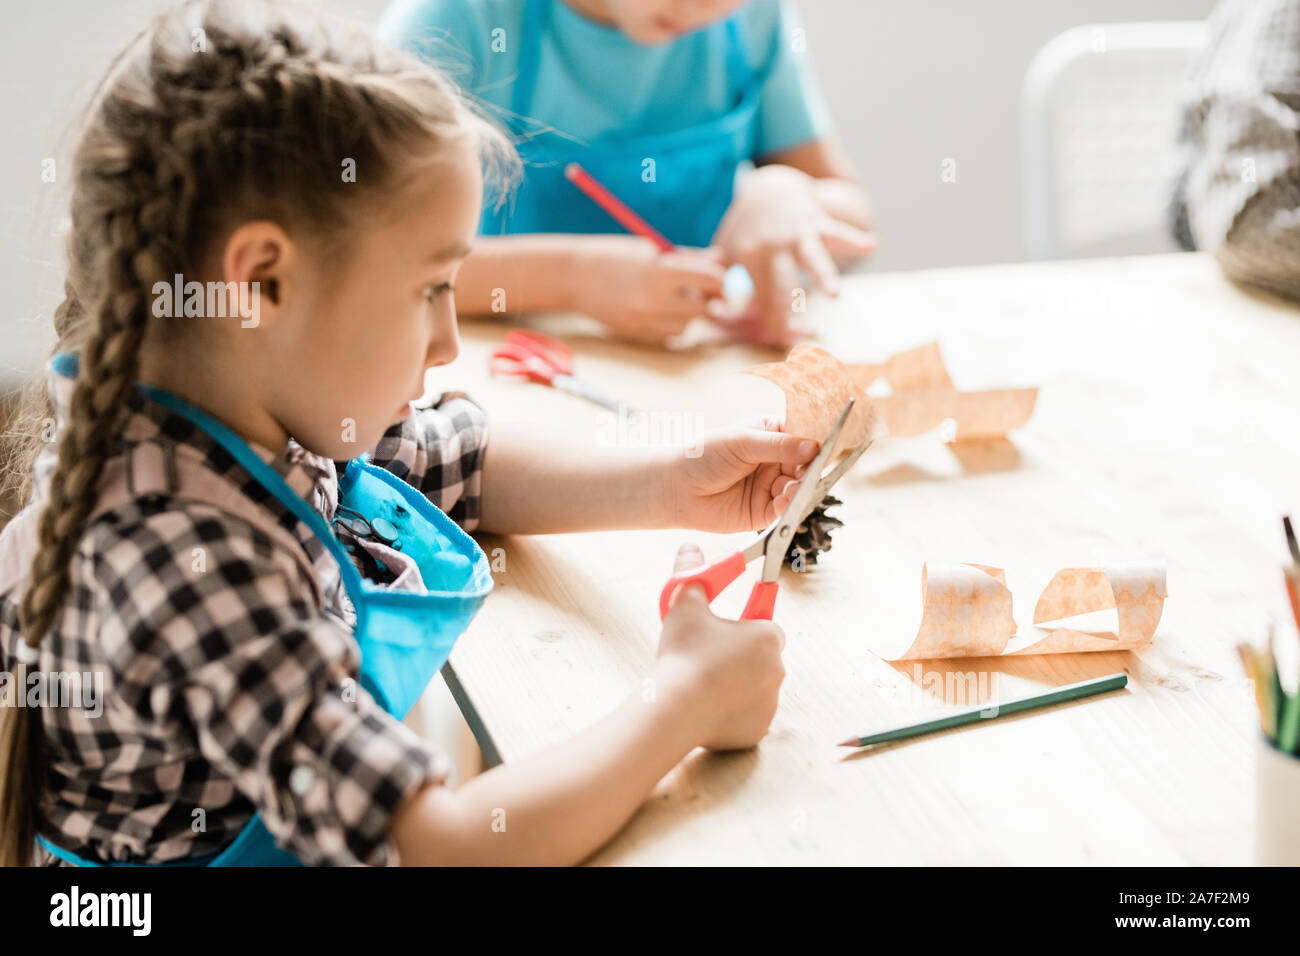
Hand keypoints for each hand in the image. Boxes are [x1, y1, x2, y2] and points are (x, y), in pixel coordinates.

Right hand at [570, 235, 726, 343]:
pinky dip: (670, 324)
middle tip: (700, 288)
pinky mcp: (636, 335)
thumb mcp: (652, 250)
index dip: (722, 280)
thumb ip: (689, 257)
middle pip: (703, 308)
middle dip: (706, 299)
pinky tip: (655, 309)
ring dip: (687, 313)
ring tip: (670, 296)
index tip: (723, 278)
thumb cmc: (616, 255)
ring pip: (687, 326)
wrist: (574, 276)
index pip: (710, 280)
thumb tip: (723, 262)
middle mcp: (653, 300)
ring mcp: (644, 321)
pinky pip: (668, 336)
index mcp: (660, 271)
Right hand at [655, 542, 785, 750]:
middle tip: (709, 654)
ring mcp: (769, 703)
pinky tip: (708, 706)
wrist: (674, 710)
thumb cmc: (683, 656)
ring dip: (737, 682)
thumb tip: (690, 548)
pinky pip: (748, 714)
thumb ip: (691, 573)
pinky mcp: (757, 729)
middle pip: (761, 656)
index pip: (766, 623)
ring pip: (755, 685)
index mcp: (767, 636)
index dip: (746, 623)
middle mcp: (777, 669)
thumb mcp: (684, 605)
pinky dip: (732, 711)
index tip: (731, 627)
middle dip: (740, 654)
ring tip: (705, 681)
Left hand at [666, 419, 818, 532]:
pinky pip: (785, 508)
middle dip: (810, 470)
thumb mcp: (742, 442)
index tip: (824, 448)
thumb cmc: (703, 456)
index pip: (802, 437)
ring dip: (801, 489)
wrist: (676, 487)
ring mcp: (770, 486)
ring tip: (793, 487)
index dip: (814, 443)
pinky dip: (789, 505)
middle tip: (810, 471)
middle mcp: (774, 460)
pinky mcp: (763, 511)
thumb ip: (779, 445)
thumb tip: (813, 447)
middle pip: (805, 466)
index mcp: (771, 435)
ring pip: (799, 488)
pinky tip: (785, 499)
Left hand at [710, 165, 876, 346]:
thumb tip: (714, 314)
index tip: (766, 341)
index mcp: (744, 257)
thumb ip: (724, 285)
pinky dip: (855, 238)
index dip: (759, 320)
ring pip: (810, 257)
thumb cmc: (748, 233)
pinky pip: (838, 232)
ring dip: (823, 275)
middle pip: (779, 286)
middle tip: (788, 337)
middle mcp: (770, 246)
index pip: (752, 297)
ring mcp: (795, 234)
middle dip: (783, 312)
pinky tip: (872, 243)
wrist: (768, 189)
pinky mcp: (818, 223)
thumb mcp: (728, 254)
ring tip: (835, 293)